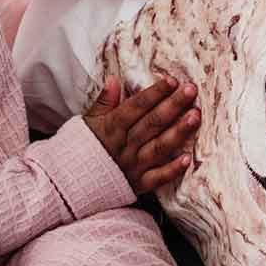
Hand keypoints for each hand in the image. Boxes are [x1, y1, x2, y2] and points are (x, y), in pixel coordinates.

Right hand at [83, 75, 199, 195]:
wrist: (71, 184)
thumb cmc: (84, 148)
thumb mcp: (88, 122)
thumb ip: (103, 102)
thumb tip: (114, 80)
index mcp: (111, 127)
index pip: (136, 106)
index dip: (154, 93)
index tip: (172, 80)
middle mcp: (124, 145)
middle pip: (151, 123)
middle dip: (172, 105)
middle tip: (191, 91)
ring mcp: (132, 166)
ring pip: (158, 147)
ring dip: (178, 132)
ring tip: (195, 117)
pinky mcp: (138, 185)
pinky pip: (157, 178)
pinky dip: (172, 170)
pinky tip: (187, 159)